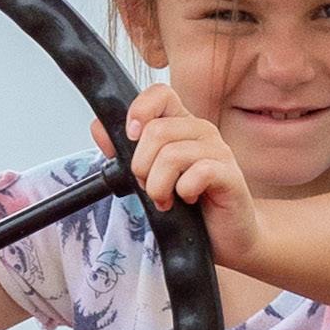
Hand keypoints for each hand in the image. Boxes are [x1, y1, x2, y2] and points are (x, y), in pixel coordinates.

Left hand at [89, 84, 261, 261]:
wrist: (225, 236)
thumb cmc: (190, 205)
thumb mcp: (149, 176)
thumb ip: (124, 152)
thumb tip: (99, 128)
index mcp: (181, 125)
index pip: (160, 93)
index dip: (139, 110)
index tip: (130, 138)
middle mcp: (201, 131)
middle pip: (156, 130)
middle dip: (141, 166)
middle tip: (149, 186)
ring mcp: (219, 151)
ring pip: (171, 154)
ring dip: (158, 186)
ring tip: (165, 200)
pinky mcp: (230, 174)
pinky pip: (197, 173)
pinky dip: (183, 192)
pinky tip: (188, 200)